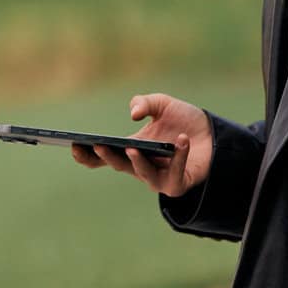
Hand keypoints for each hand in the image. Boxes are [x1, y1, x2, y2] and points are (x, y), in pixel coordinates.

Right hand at [70, 95, 212, 195]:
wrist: (214, 135)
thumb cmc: (184, 122)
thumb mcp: (162, 104)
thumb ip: (145, 102)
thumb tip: (133, 113)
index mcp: (131, 150)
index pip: (104, 156)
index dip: (87, 154)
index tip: (73, 144)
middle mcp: (141, 167)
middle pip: (119, 165)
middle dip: (107, 156)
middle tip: (96, 145)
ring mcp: (159, 178)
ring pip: (143, 174)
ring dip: (137, 162)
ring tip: (132, 148)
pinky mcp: (178, 184)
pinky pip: (175, 174)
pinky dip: (179, 157)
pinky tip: (181, 142)